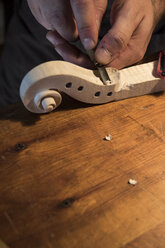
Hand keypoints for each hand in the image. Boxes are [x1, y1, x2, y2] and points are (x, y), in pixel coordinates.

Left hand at [28, 0, 164, 68]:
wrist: (146, 2)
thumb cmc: (142, 4)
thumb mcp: (131, 15)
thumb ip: (117, 38)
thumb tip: (101, 59)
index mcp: (130, 53)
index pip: (104, 67)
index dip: (84, 62)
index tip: (67, 50)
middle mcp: (122, 57)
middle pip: (95, 67)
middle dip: (74, 57)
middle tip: (57, 43)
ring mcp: (116, 54)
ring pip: (91, 61)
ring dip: (73, 53)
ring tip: (57, 40)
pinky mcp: (109, 49)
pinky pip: (92, 54)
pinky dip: (78, 48)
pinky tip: (67, 41)